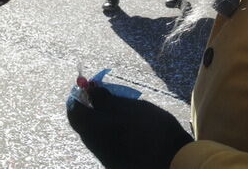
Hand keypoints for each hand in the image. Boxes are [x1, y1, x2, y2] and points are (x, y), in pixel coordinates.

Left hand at [67, 83, 192, 168]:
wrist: (173, 161)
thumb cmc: (152, 129)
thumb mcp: (130, 107)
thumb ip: (106, 99)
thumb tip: (91, 90)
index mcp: (94, 129)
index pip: (74, 111)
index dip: (78, 96)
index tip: (87, 86)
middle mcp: (94, 145)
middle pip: (83, 123)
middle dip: (89, 107)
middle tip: (101, 94)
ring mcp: (104, 156)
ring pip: (93, 133)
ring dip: (99, 118)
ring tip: (115, 107)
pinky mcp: (114, 162)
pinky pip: (104, 142)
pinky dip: (108, 130)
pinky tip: (123, 123)